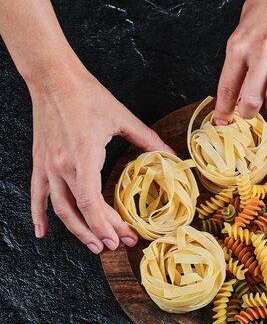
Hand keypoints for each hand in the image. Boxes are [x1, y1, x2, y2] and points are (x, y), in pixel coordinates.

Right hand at [29, 65, 172, 253]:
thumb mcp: (122, 118)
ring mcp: (47, 166)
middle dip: (99, 231)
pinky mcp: (38, 162)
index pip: (91, 203)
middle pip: (79, 211)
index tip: (122, 237)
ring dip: (76, 231)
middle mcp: (61, 166)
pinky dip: (38, 215)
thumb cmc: (88, 96)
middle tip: (117, 244)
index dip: (106, 224)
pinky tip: (42, 232)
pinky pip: (37, 194)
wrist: (54, 78)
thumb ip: (148, 140)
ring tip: (94, 246)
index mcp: (83, 157)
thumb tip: (173, 155)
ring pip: (59, 209)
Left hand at [213, 0, 266, 124]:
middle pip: (251, 98)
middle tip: (253, 111)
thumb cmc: (265, 8)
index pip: (227, 86)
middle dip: (250, 112)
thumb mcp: (241, 32)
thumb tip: (238, 91)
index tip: (223, 122)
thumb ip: (239, 60)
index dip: (224, 110)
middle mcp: (260, 50)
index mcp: (239, 46)